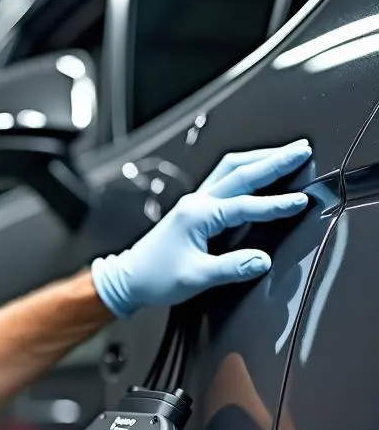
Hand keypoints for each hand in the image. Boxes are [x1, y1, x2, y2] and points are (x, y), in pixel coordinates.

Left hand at [91, 140, 313, 318]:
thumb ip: (231, 269)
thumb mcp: (195, 278)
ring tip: (287, 152)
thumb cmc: (156, 279)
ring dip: (259, 159)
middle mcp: (196, 202)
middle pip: (240, 173)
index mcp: (197, 216)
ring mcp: (193, 202)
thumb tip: (263, 260)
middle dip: (274, 161)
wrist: (128, 280)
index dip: (275, 205)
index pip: (244, 206)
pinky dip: (244, 170)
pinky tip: (258, 169)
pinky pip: (222, 180)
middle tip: (302, 149)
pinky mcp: (193, 209)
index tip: (301, 202)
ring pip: (230, 170)